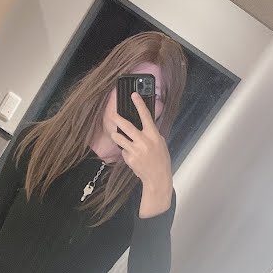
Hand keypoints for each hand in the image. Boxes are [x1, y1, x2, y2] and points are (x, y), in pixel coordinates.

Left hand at [111, 93, 172, 217]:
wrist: (157, 177)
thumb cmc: (160, 159)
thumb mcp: (160, 143)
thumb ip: (151, 133)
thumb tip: (142, 125)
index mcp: (153, 135)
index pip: (146, 116)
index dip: (139, 104)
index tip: (133, 95)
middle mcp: (144, 141)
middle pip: (127, 126)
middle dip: (118, 119)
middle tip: (111, 114)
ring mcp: (136, 150)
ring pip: (120, 138)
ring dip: (116, 135)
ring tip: (115, 134)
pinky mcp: (129, 158)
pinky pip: (124, 151)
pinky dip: (126, 151)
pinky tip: (132, 156)